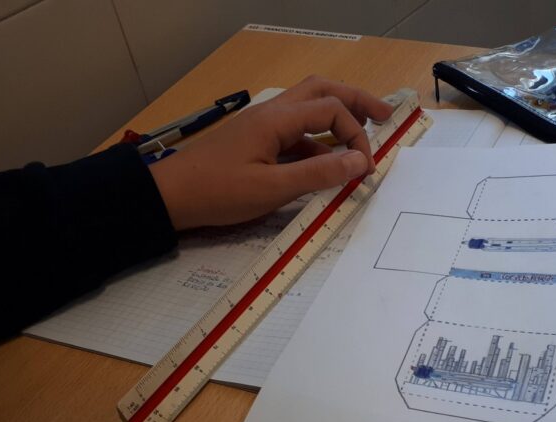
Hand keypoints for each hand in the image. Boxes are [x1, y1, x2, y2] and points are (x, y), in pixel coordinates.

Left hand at [150, 76, 393, 229]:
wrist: (170, 196)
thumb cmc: (218, 192)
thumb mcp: (272, 189)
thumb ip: (318, 175)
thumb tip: (360, 162)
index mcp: (277, 119)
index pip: (332, 110)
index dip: (357, 135)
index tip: (364, 168)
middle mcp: (272, 113)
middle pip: (322, 91)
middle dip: (356, 100)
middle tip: (385, 116)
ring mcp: (263, 125)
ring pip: (308, 107)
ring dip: (337, 115)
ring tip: (362, 133)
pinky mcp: (256, 141)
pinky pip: (295, 131)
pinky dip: (318, 140)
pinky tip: (326, 162)